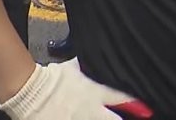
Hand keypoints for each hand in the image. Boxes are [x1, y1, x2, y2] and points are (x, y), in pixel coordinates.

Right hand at [0, 59, 152, 119]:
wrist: (30, 90)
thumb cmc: (51, 77)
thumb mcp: (72, 69)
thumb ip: (84, 69)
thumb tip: (88, 62)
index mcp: (95, 93)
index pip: (121, 99)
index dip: (135, 105)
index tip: (146, 110)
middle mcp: (91, 111)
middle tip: (133, 119)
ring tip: (106, 119)